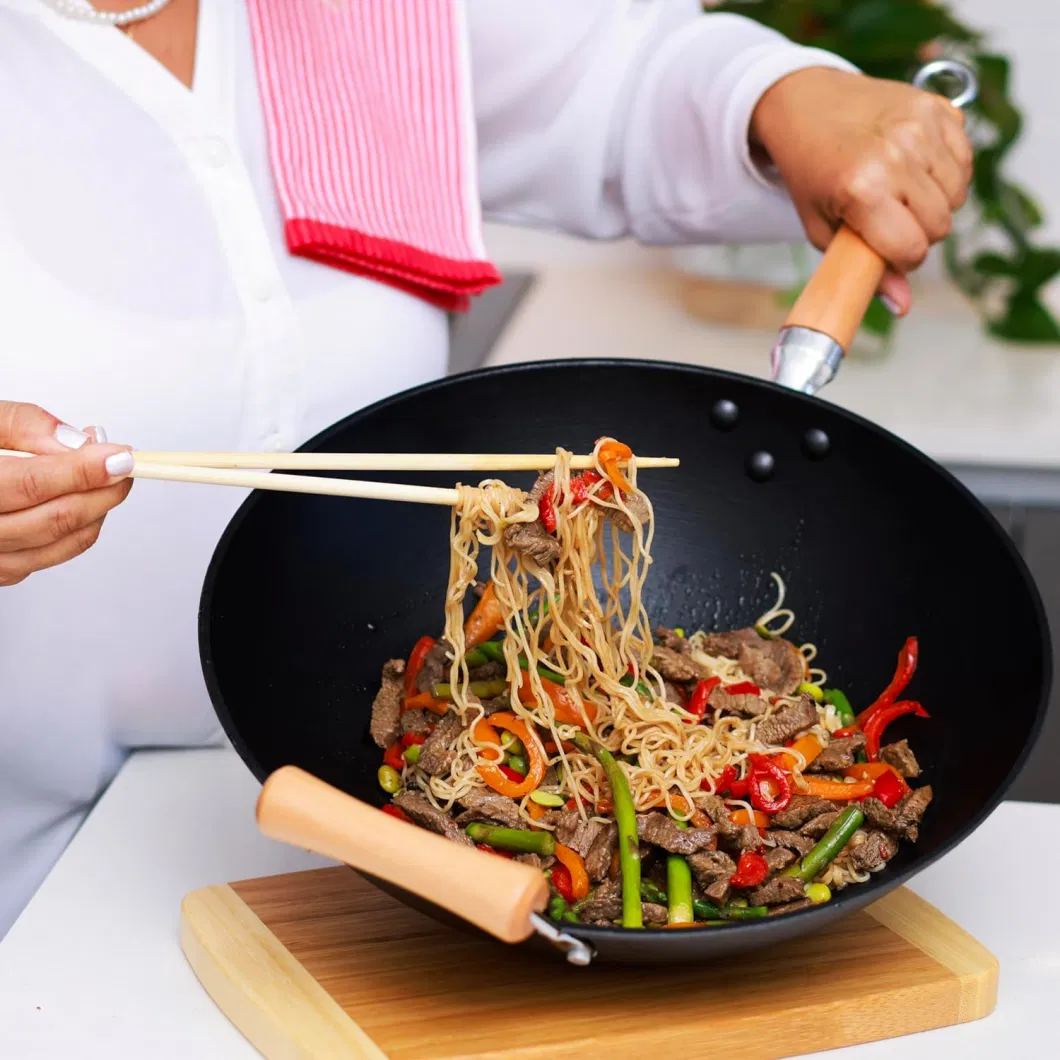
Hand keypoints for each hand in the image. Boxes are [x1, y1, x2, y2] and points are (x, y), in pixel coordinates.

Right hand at [0, 401, 133, 585]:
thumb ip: (25, 426)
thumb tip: (78, 443)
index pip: (32, 483)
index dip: (83, 471)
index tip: (120, 457)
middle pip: (53, 519)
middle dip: (101, 492)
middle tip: (124, 468)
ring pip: (58, 543)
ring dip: (95, 513)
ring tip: (106, 482)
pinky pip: (49, 558)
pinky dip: (77, 533)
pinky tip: (82, 505)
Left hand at [750, 67, 973, 314]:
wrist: (806, 104)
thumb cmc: (811, 171)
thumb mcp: (823, 227)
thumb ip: (863, 268)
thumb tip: (902, 306)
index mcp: (862, 190)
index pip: (912, 250)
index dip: (903, 259)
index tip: (887, 249)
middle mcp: (895, 156)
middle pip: (940, 226)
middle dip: (919, 233)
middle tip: (890, 220)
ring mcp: (919, 127)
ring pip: (957, 195)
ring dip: (935, 202)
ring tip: (901, 193)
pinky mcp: (936, 107)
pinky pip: (965, 159)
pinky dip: (948, 171)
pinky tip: (916, 168)